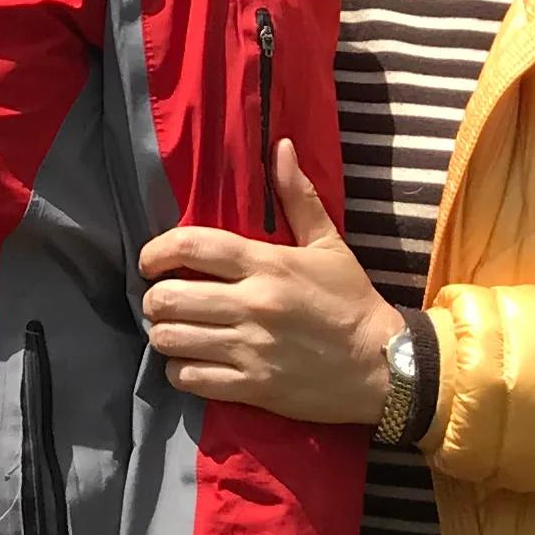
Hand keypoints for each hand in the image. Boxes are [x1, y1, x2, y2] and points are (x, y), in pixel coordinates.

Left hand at [138, 144, 400, 424]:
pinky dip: (179, 370)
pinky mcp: (252, 387)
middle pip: (168, 297)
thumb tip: (281, 147)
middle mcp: (253, 304)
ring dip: (164, 334)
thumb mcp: (329, 245)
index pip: (190, 246)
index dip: (156, 251)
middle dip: (154, 299)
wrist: (384, 367)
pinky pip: (189, 378)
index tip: (150, 262)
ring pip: (171, 339)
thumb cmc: (351, 302)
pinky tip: (190, 362)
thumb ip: (298, 197)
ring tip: (174, 331)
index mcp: (267, 264)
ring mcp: (250, 348)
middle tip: (162, 301)